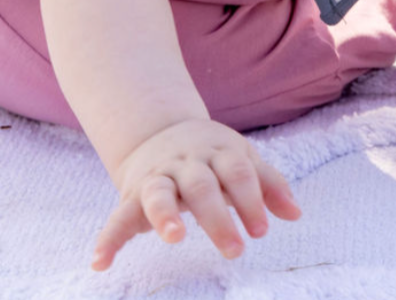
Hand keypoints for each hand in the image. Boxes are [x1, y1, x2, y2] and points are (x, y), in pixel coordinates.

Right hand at [91, 118, 301, 269]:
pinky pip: (118, 216)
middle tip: (236, 248)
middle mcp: (186, 163)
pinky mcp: (133, 195)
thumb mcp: (240, 159)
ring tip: (174, 237)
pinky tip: (100, 263)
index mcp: (217, 152)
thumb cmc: (212, 156)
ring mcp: (158, 177)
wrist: (161, 131)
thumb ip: (267, 184)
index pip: (237, 171)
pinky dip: (108, 238)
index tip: (261, 229)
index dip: (251, 198)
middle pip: (202, 185)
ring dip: (165, 214)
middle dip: (218, 216)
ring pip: (160, 192)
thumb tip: (296, 214)